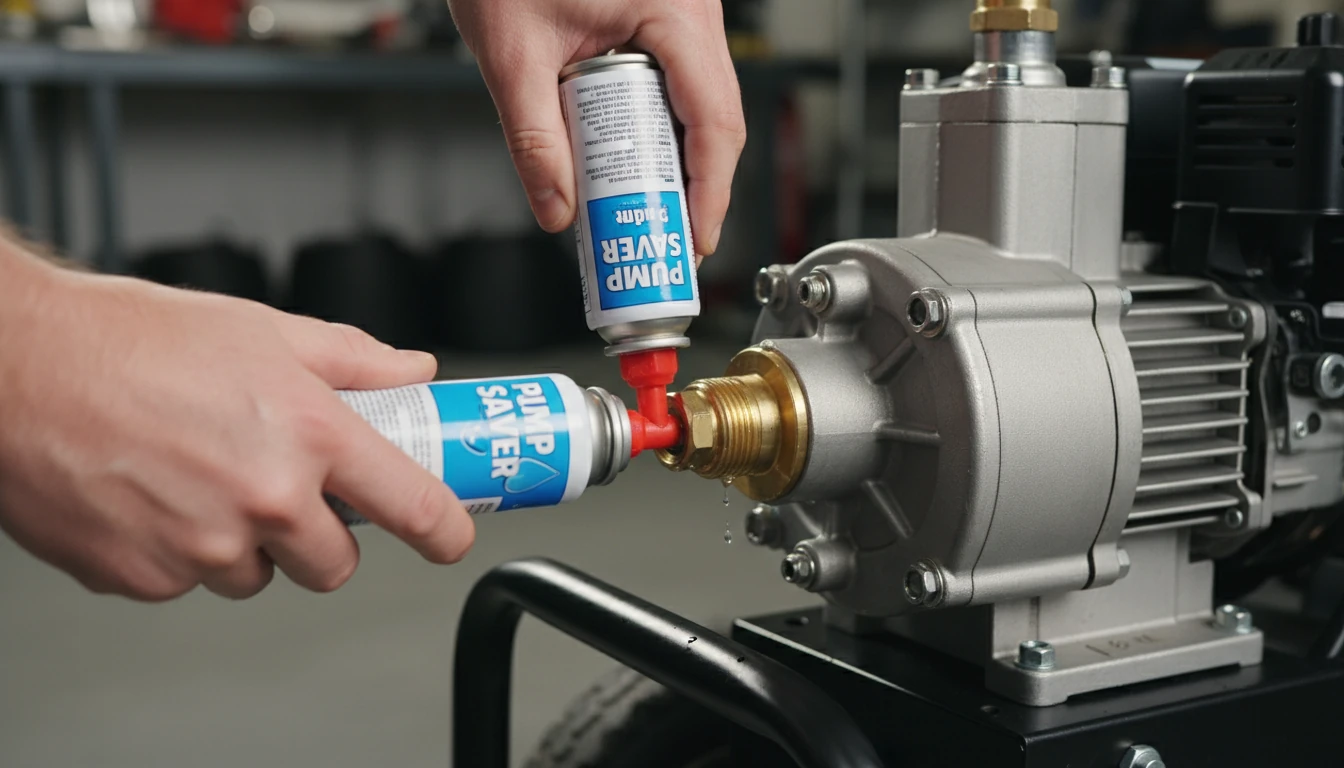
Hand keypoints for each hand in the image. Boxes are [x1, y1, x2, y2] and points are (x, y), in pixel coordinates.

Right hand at [0, 247, 473, 600]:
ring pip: (258, 576)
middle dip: (321, 537)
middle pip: (335, 565)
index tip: (449, 536)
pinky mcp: (144, 578)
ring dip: (247, 543)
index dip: (444, 530)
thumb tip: (412, 374)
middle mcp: (264, 499)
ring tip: (203, 477)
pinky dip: (181, 552)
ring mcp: (202, 548)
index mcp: (309, 434)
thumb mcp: (264, 331)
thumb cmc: (130, 339)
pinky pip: (188, 582)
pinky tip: (156, 496)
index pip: (414, 508)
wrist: (19, 366)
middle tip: (287, 489)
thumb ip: (353, 361)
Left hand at [449, 0, 745, 255]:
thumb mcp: (511, 54)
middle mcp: (692, 9)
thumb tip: (558, 208)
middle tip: (668, 239)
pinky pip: (675, 83)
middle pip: (716, 118)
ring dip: (674, 160)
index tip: (695, 237)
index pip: (713, 120)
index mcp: (674, 10)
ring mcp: (682, 12)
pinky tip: (630, 161)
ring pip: (698, 103)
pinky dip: (657, 128)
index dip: (709, 191)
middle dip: (694, 187)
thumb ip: (533, 140)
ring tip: (646, 209)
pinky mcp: (663, 16)